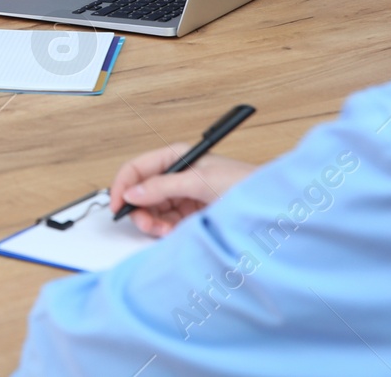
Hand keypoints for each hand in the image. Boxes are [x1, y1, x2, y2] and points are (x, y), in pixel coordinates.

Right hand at [108, 143, 255, 237]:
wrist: (273, 207)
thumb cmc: (245, 184)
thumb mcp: (201, 182)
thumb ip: (164, 186)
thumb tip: (133, 192)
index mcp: (178, 157)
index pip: (137, 168)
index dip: (123, 185)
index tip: (117, 205)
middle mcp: (177, 175)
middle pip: (141, 192)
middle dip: (140, 209)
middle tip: (147, 224)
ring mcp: (183, 196)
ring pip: (151, 210)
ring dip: (152, 222)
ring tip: (164, 230)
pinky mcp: (190, 215)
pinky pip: (165, 223)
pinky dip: (163, 231)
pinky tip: (172, 233)